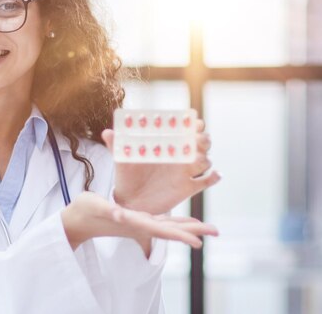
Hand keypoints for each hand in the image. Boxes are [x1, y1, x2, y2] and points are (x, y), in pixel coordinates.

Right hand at [61, 192, 217, 255]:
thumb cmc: (86, 211)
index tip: (197, 242)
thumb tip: (119, 214)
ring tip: (209, 229)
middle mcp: (140, 224)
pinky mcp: (138, 218)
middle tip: (216, 232)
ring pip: (170, 225)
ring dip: (190, 227)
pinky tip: (188, 222)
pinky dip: (178, 221)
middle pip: (171, 229)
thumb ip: (108, 211)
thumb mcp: (96, 206)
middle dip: (193, 230)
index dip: (179, 234)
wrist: (78, 219)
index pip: (160, 229)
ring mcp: (140, 222)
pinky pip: (163, 220)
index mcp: (134, 222)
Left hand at [102, 119, 220, 214]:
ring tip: (195, 158)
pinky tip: (214, 174)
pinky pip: (207, 181)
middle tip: (196, 139)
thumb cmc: (127, 174)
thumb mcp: (121, 158)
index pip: (186, 128)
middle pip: (202, 141)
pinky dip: (214, 177)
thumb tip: (107, 132)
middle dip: (203, 138)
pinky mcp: (188, 187)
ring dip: (204, 157)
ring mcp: (185, 171)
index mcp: (167, 144)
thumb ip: (115, 144)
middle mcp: (180, 155)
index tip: (192, 120)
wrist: (130, 200)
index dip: (193, 122)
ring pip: (205, 160)